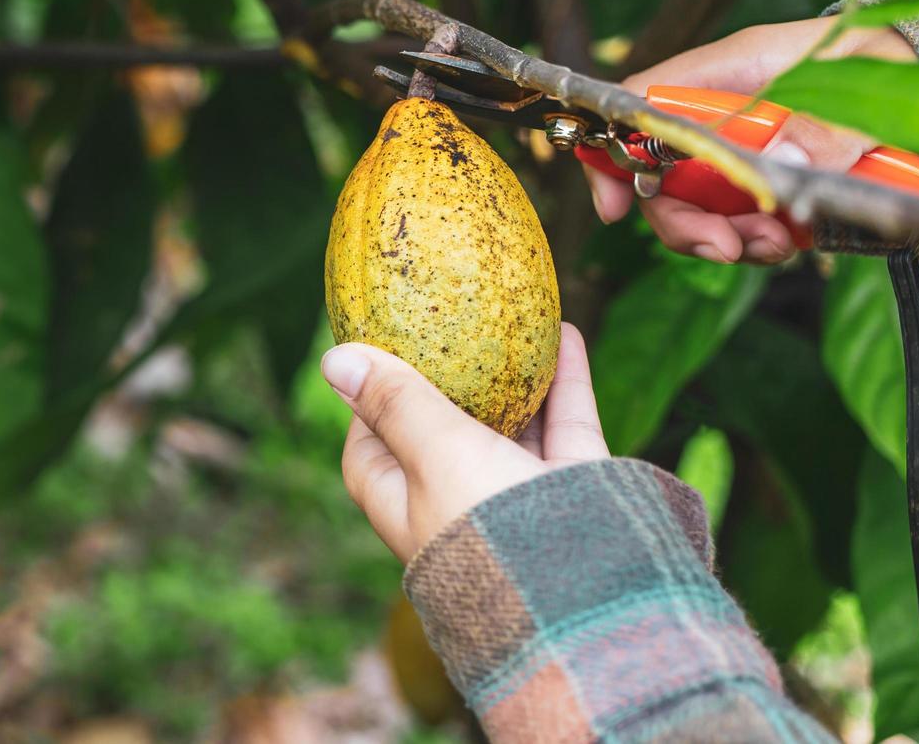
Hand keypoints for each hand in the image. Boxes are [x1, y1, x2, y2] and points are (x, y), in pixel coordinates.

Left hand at [325, 323, 607, 561]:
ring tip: (511, 322)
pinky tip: (566, 332)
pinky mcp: (572, 491)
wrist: (584, 596)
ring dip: (510, 377)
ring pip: (509, 428)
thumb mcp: (433, 452)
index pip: (368, 454)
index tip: (375, 357)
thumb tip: (334, 360)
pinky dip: (563, 381)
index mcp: (408, 508)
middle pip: (442, 435)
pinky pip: (565, 427)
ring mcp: (517, 500)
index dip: (367, 406)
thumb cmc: (487, 522)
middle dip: (448, 384)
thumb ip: (394, 402)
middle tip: (447, 327)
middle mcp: (458, 506)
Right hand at [589, 18, 916, 263]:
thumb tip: (779, 164)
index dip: (614, 150)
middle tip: (726, 248)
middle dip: (683, 220)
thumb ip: (830, 124)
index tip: (616, 205)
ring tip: (776, 246)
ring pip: (698, 203)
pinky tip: (792, 241)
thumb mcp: (872, 80)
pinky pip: (739, 217)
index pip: (644, 102)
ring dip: (725, 236)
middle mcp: (727, 108)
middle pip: (662, 170)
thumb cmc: (895, 55)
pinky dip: (756, 239)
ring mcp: (746, 144)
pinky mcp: (770, 175)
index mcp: (734, 67)